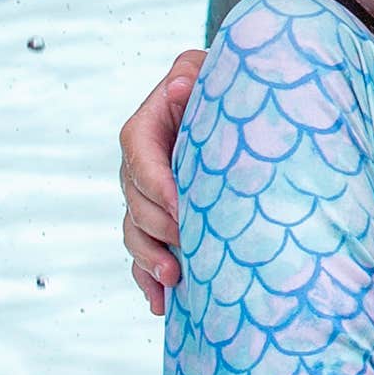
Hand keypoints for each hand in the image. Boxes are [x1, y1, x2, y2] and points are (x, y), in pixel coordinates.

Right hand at [120, 48, 203, 310]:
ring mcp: (147, 199)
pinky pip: (143, 255)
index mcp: (146, 129)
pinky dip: (149, 281)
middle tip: (186, 245)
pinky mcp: (158, 224)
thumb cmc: (225, 87)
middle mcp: (140, 166)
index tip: (181, 206)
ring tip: (174, 279)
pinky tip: (162, 304)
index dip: (156, 184)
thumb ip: (193, 73)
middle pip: (135, 202)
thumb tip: (179, 87)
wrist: (239, 110)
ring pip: (135, 233)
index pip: (139, 156)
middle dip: (157, 228)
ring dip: (150, 259)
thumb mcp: (208, 70)